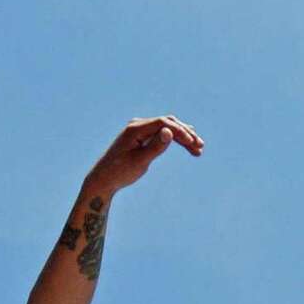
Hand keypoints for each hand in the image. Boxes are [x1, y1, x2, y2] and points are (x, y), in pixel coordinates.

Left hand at [86, 115, 202, 195]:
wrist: (103, 180)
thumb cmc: (119, 173)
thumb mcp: (139, 163)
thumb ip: (155, 147)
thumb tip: (169, 131)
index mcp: (135, 129)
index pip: (163, 123)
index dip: (180, 131)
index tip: (192, 143)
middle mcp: (138, 125)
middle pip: (168, 123)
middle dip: (185, 134)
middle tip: (200, 147)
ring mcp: (140, 129)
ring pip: (167, 127)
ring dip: (183, 136)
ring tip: (198, 148)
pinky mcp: (142, 136)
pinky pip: (162, 132)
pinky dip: (174, 138)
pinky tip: (187, 143)